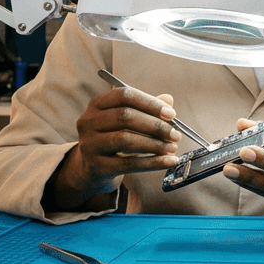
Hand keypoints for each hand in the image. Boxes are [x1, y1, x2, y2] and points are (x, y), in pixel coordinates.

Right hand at [47, 86, 181, 210]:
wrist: (93, 168)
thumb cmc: (114, 138)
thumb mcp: (127, 121)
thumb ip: (146, 109)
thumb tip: (168, 99)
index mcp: (97, 104)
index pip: (125, 95)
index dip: (150, 103)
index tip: (171, 114)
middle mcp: (88, 121)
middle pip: (125, 117)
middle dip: (155, 126)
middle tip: (175, 135)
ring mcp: (89, 144)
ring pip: (125, 140)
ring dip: (155, 144)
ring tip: (172, 148)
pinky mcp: (95, 166)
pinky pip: (128, 164)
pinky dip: (152, 163)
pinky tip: (169, 161)